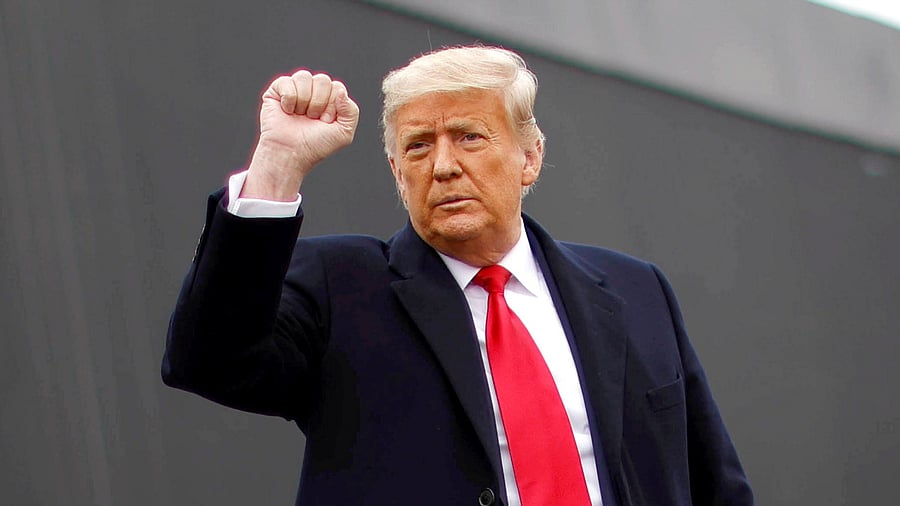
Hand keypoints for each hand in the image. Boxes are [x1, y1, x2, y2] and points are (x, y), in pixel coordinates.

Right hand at [243, 70, 359, 200]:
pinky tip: (287, 111)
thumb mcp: (344, 133)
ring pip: (305, 77)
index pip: (337, 87)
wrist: (291, 153)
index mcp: (330, 98)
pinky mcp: (277, 90)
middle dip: (318, 103)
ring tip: (299, 115)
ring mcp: (296, 88)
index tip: (324, 121)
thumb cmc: (316, 145)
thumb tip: (341, 92)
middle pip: (323, 80)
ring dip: (303, 101)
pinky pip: (287, 82)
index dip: (332, 106)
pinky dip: (288, 100)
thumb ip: (351, 111)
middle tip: (311, 119)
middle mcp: (313, 90)